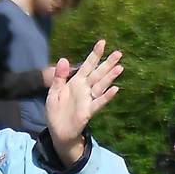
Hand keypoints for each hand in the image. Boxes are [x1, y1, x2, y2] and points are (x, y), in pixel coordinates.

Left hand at [44, 40, 125, 163]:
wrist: (58, 131)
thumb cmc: (56, 111)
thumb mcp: (54, 91)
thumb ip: (59, 76)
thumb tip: (63, 59)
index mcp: (76, 82)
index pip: (87, 65)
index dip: (95, 54)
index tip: (102, 42)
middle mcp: (84, 88)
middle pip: (98, 73)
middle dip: (108, 63)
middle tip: (119, 53)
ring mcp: (88, 99)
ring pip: (101, 85)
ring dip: (110, 77)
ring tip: (120, 67)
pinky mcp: (88, 111)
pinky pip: (98, 102)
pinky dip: (106, 96)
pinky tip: (115, 89)